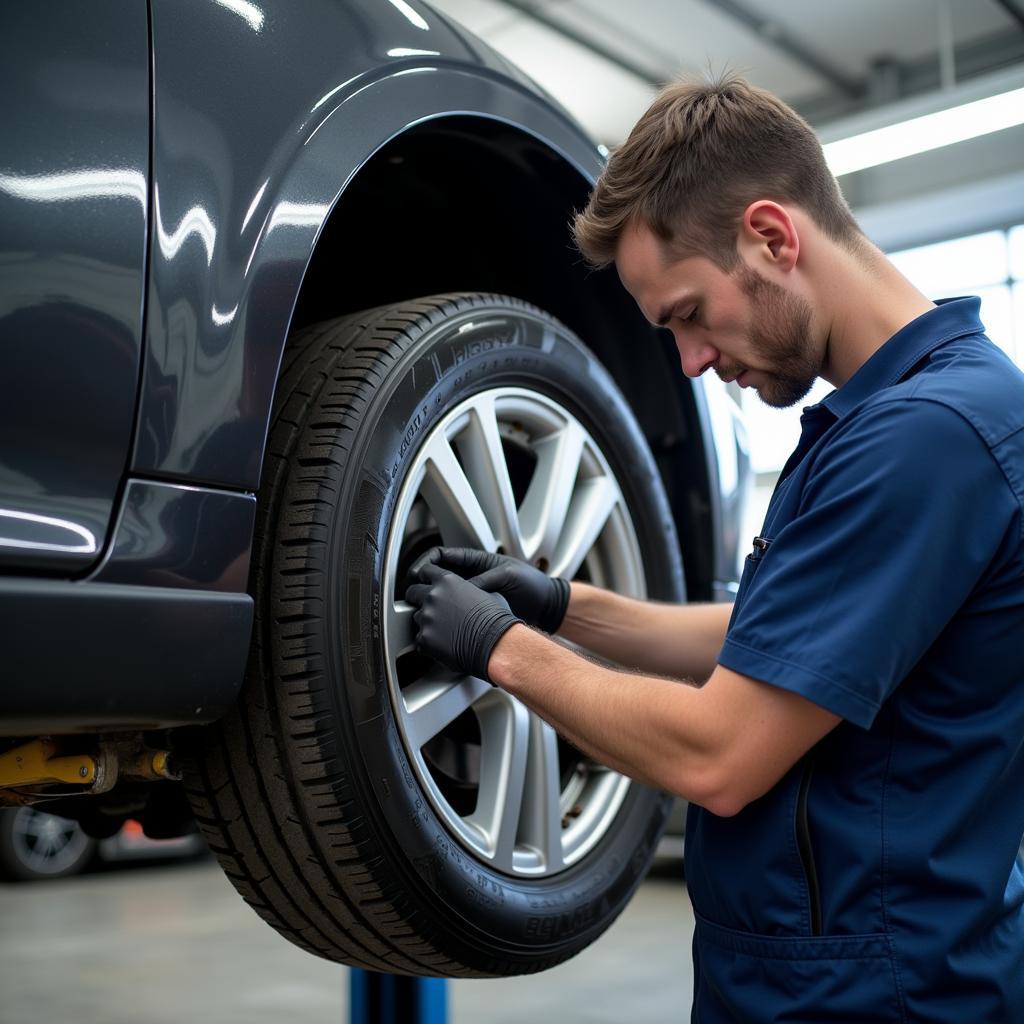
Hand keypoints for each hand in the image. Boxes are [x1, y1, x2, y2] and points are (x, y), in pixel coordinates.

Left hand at [404, 564, 521, 681]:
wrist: (496, 644)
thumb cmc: (495, 620)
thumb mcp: (484, 593)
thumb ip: (465, 588)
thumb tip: (465, 591)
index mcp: (447, 581)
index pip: (425, 571)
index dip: (425, 578)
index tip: (425, 583)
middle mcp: (433, 596)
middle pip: (412, 592)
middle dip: (417, 599)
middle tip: (429, 608)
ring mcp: (427, 617)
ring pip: (417, 617)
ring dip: (426, 622)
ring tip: (444, 631)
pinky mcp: (424, 638)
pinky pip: (419, 639)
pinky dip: (428, 643)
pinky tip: (444, 644)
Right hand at [411, 547, 569, 633]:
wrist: (546, 605)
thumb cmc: (531, 584)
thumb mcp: (506, 576)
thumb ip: (483, 581)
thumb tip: (462, 591)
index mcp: (475, 561)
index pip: (440, 555)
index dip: (425, 563)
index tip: (417, 574)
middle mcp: (470, 576)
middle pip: (436, 576)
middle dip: (423, 583)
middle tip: (414, 593)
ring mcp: (471, 593)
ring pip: (443, 594)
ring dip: (432, 600)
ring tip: (424, 608)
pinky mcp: (475, 610)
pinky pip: (454, 610)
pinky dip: (445, 614)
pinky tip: (441, 621)